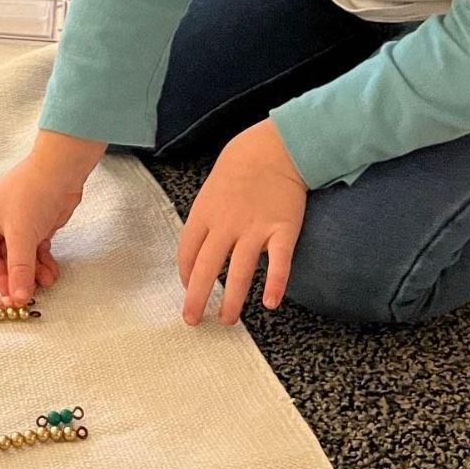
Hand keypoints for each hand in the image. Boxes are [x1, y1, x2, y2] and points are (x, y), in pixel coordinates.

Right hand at [0, 131, 105, 305]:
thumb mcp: (21, 235)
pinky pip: (36, 253)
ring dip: (34, 273)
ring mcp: (18, 226)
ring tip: (47, 280)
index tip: (14, 298)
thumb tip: (19, 299)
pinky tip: (52, 272)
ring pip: (23, 259)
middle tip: (32, 294)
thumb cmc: (31, 194)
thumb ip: (19, 269)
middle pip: (5, 262)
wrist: (62, 170)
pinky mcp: (37, 227)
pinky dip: (43, 263)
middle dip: (20, 277)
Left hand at [177, 119, 307, 324]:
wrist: (273, 148)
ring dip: (233, 299)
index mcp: (204, 214)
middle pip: (208, 268)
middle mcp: (226, 225)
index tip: (187, 288)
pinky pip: (279, 262)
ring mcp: (255, 229)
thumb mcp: (210, 191)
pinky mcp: (283, 230)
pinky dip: (276, 284)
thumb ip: (204, 220)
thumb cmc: (239, 168)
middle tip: (192, 320)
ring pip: (240, 272)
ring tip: (227, 320)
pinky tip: (270, 303)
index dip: (186, 274)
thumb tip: (198, 248)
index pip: (187, 252)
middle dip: (197, 297)